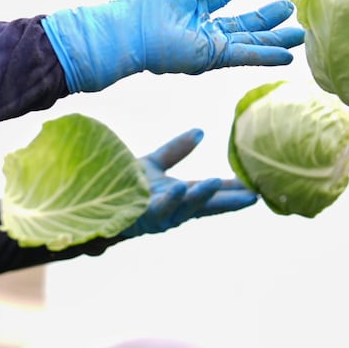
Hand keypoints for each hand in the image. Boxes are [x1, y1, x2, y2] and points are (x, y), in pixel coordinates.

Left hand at [40, 0, 304, 92]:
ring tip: (300, 34)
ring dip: (274, 39)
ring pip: (249, 42)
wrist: (129, 29)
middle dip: (267, 17)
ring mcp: (209, 44)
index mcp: (193, 4)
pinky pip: (244, 56)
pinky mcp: (211, 57)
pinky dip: (266, 55)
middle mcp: (203, 27)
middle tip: (290, 7)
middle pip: (243, 22)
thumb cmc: (145, 4)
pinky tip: (287, 56)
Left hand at [120, 128, 256, 237]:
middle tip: (253, 196)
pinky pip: (157, 208)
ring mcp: (157, 215)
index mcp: (179, 197)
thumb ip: (177, 150)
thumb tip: (201, 132)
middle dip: (227, 202)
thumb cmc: (123, 184)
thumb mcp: (154, 164)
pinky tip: (180, 188)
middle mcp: (172, 209)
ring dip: (200, 197)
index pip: (212, 195)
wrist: (91, 198)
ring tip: (216, 183)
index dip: (233, 192)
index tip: (257, 189)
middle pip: (205, 206)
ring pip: (183, 208)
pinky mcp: (140, 215)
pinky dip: (170, 199)